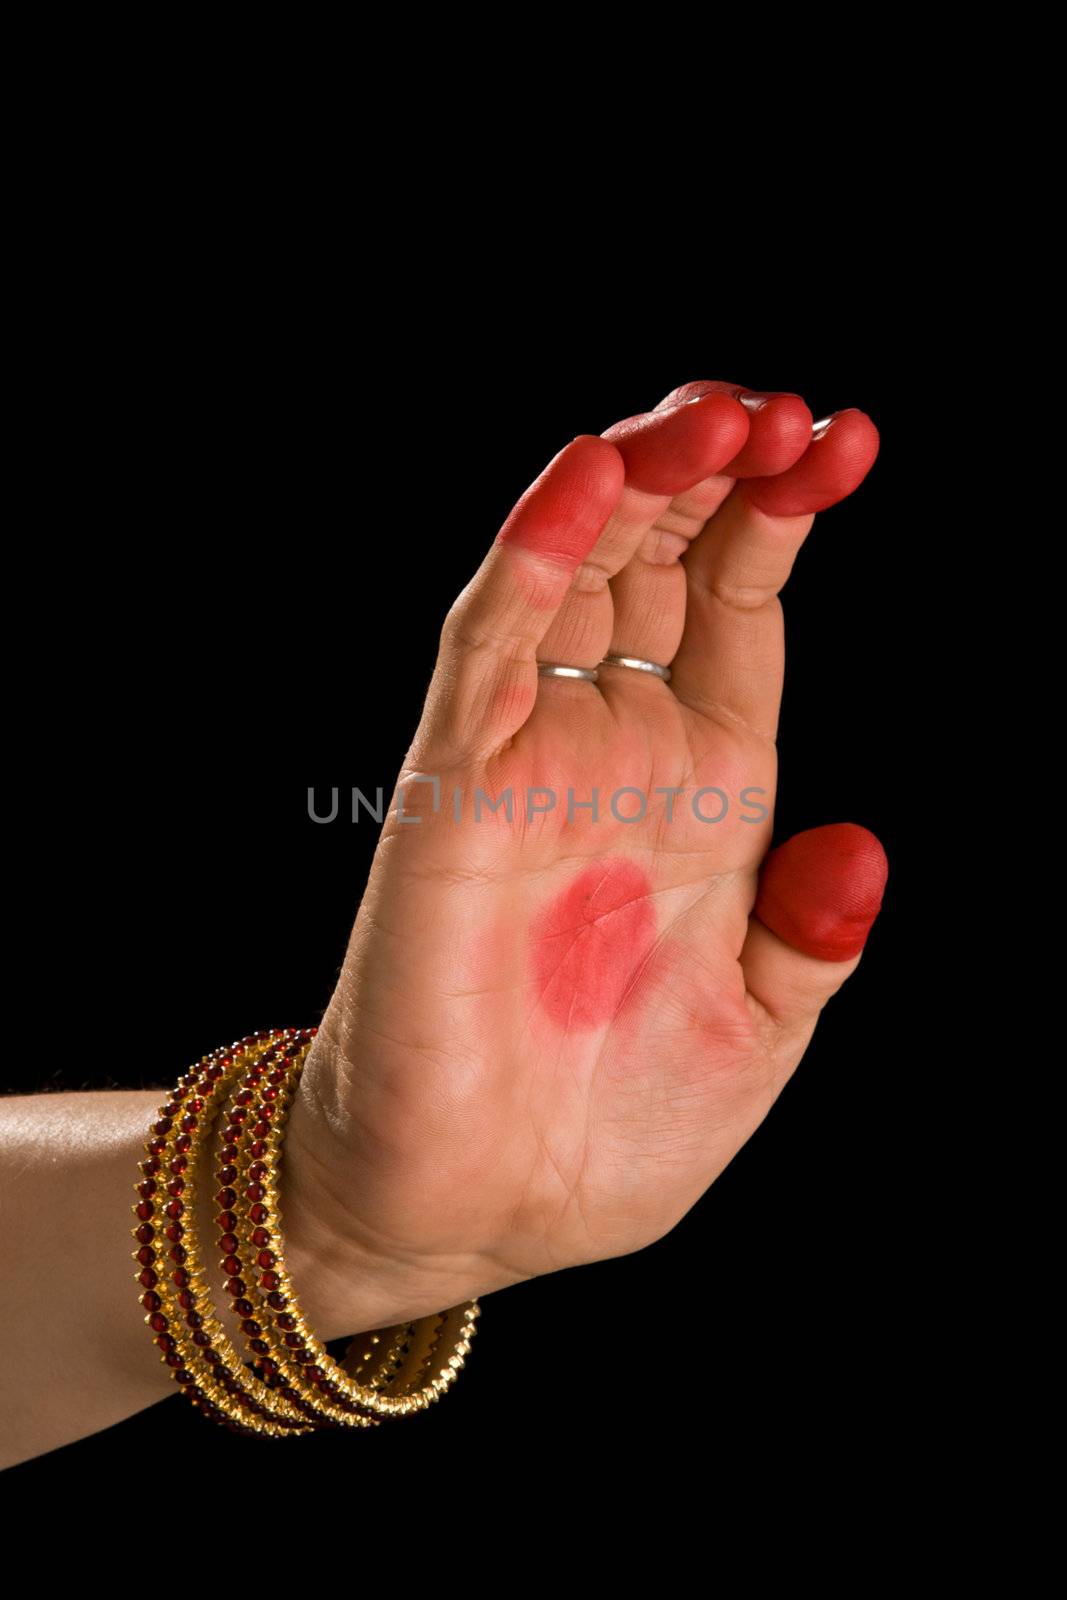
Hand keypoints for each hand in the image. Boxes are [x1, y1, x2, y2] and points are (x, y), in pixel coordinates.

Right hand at [281, 378, 887, 1336]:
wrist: (477, 1209)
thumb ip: (809, 938)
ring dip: (631, 485)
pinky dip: (532, 560)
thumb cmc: (611, 1130)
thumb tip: (864, 848)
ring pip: (572, 576)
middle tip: (768, 405)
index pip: (739, 607)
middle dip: (710, 474)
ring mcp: (528, 762)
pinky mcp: (450, 791)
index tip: (845, 439)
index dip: (784, 520)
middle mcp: (616, 751)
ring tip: (703, 418)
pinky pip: (487, 652)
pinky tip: (584, 479)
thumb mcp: (753, 1034)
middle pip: (656, 563)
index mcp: (702, 789)